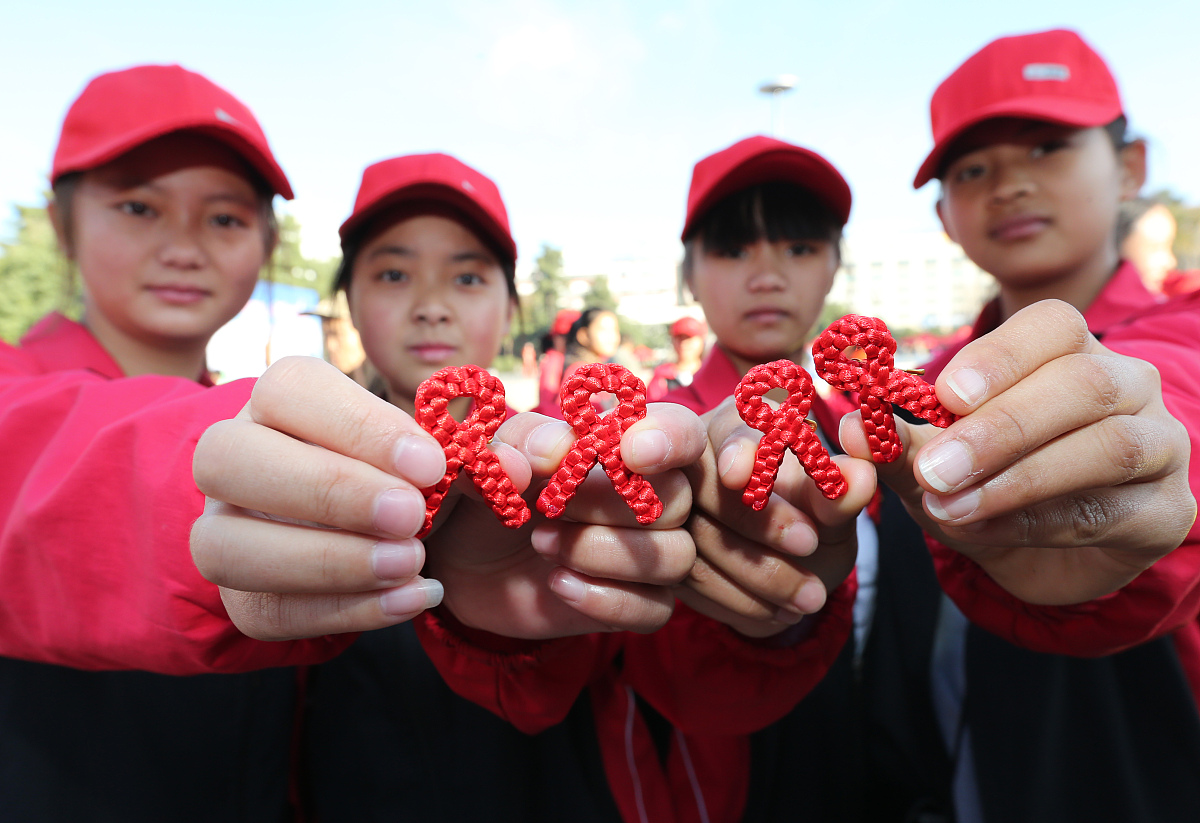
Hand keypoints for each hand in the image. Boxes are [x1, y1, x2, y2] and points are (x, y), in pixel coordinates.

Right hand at [192, 358, 706, 640]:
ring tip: (412, 566)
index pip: (293, 390)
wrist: (380, 529)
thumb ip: (508, 440)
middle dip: (328, 491)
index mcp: (286, 398)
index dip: (359, 426)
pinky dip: (340, 611)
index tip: (433, 465)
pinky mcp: (241, 594)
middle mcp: (236, 453)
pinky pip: (265, 610)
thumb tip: (546, 450)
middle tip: (411, 520)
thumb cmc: (422, 471)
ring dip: (327, 560)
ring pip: (230, 545)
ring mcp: (225, 527)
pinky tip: (406, 601)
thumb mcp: (467, 449)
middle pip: (231, 458)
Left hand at [426, 402, 707, 637]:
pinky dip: (604, 599)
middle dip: (610, 503)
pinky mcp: (639, 602)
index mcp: (629, 443)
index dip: (668, 437)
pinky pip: (654, 608)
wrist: (464, 558)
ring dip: (602, 551)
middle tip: (549, 504)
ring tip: (542, 543)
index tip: (629, 452)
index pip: (681, 431)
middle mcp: (653, 495)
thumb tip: (554, 450)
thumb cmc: (492, 489)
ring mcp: (651, 552)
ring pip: (674, 556)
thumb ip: (521, 441)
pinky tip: (556, 584)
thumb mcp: (494, 455)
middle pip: (677, 499)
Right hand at [676, 396, 876, 637]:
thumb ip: (841, 491)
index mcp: (733, 425)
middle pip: (703, 486)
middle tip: (811, 546)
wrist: (795, 573)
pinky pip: (689, 581)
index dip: (736, 450)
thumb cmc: (816, 521)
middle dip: (758, 521)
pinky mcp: (663, 558)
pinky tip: (777, 611)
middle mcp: (690, 462)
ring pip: (696, 540)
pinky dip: (738, 601)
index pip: (727, 430)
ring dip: (757, 573)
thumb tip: (857, 477)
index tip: (742, 474)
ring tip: (811, 597)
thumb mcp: (836, 508)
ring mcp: (669, 513)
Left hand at [840, 300, 1195, 604]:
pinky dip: (1038, 523)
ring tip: (952, 505)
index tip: (945, 397)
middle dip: (1002, 428)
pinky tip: (984, 532)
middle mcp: (1127, 386)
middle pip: (1084, 383)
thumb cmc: (983, 483)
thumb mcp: (930, 462)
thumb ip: (897, 443)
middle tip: (934, 469)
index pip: (1053, 326)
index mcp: (1070, 353)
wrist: (1037, 555)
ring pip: (1110, 445)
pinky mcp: (1166, 510)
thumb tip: (848, 428)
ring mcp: (1160, 445)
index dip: (1001, 357)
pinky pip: (1110, 510)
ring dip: (1021, 478)